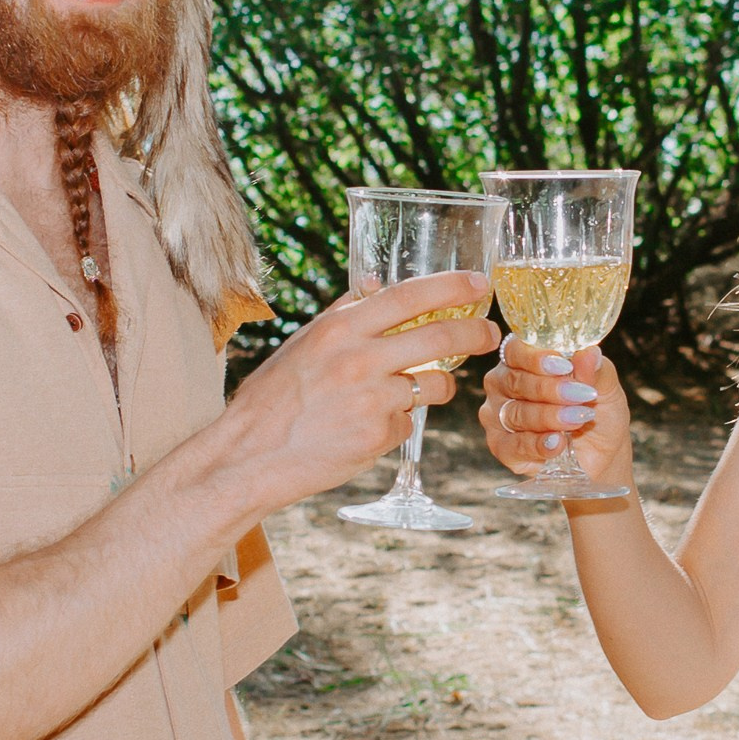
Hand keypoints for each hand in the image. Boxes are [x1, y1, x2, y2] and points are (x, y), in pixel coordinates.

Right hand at [223, 271, 497, 516]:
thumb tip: (374, 283)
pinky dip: (399, 422)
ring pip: (435, 383)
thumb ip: (341, 314)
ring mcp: (372, 400)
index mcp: (339, 330)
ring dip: (439, 385)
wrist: (249, 456)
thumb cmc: (271, 399)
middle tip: (489, 335)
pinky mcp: (379, 435)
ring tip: (423, 389)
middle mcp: (360, 359)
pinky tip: (368, 428)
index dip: (452, 286)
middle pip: (441, 336)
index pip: (409, 295)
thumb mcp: (301, 344)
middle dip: (476, 333)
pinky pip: (409, 421)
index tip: (478, 283)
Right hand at [480, 334, 633, 493]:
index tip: (565, 366)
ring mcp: (498, 416)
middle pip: (514, 381)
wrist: (602, 454)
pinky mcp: (502, 448)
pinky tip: (558, 443)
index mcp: (523, 360)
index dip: (536, 357)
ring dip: (549, 416)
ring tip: (578, 420)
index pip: (515, 350)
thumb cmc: (597, 412)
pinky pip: (514, 445)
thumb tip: (589, 353)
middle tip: (580, 396)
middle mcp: (504, 385)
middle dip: (549, 389)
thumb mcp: (606, 388)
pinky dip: (538, 445)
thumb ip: (596, 370)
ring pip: (515, 413)